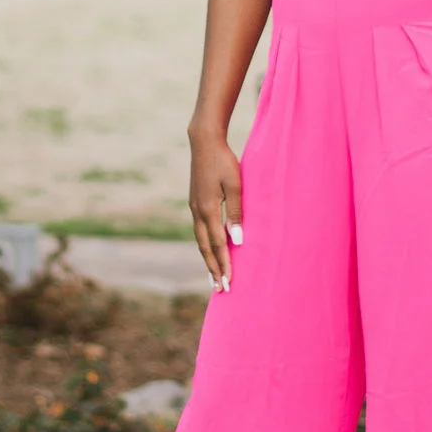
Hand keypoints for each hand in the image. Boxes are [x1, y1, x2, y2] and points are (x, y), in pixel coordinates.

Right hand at [189, 124, 242, 286]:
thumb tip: (237, 241)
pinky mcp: (195, 202)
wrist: (204, 142)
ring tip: (213, 276)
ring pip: (200, 241)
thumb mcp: (235, 185)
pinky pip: (199, 230)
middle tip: (220, 289)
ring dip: (207, 260)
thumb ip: (236, 213)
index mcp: (207, 210)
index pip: (217, 245)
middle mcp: (198, 212)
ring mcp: (194, 207)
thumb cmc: (224, 161)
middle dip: (213, 269)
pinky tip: (209, 250)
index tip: (229, 283)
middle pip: (205, 248)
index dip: (224, 264)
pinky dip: (205, 245)